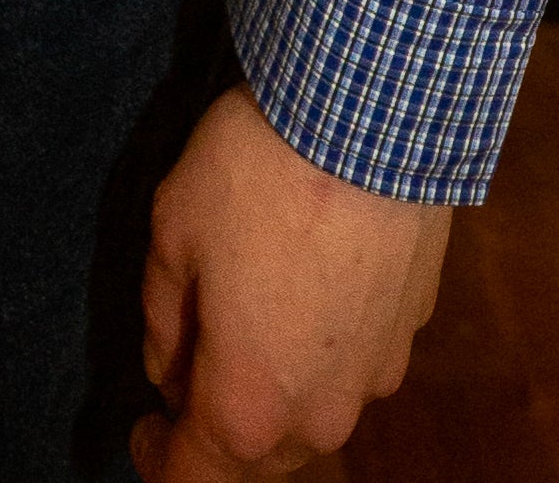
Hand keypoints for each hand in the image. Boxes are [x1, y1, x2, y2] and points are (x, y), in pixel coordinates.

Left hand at [132, 86, 447, 474]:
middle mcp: (322, 415)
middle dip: (220, 424)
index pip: (195, 479)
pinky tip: (308, 280)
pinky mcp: (414, 328)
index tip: (143, 424)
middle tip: (191, 362)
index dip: (159, 458)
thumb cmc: (252, 176)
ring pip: (314, 413)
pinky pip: (355, 362)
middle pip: (261, 456)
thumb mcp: (171, 234)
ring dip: (277, 387)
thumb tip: (170, 368)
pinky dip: (324, 347)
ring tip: (250, 315)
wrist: (371, 113)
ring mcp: (379, 376)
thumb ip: (164, 321)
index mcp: (249, 406)